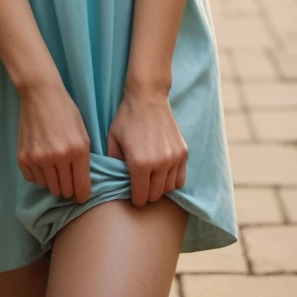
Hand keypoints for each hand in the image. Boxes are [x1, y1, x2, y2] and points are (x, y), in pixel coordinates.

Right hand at [17, 81, 91, 202]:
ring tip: (53, 164)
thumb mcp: (83, 134)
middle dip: (67, 187)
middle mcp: (58, 158)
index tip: (80, 196)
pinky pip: (33, 180)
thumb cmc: (65, 112)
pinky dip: (38, 174)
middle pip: (64, 191)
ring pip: (49, 187)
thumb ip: (83, 160)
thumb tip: (80, 186)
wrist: (40, 94)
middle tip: (66, 176)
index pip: (81, 188)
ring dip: (52, 180)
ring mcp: (38, 159)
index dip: (82, 196)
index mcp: (77, 151)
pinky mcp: (23, 158)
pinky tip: (41, 160)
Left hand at [107, 89, 187, 207]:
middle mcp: (160, 164)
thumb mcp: (113, 141)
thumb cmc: (127, 118)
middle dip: (147, 194)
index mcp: (139, 164)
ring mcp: (174, 158)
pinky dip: (172, 180)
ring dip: (160, 188)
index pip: (141, 197)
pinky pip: (181, 178)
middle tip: (141, 186)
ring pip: (169, 189)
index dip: (135, 199)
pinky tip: (164, 172)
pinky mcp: (183, 152)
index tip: (133, 196)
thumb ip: (115, 165)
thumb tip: (118, 182)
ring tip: (152, 178)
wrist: (148, 97)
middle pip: (155, 195)